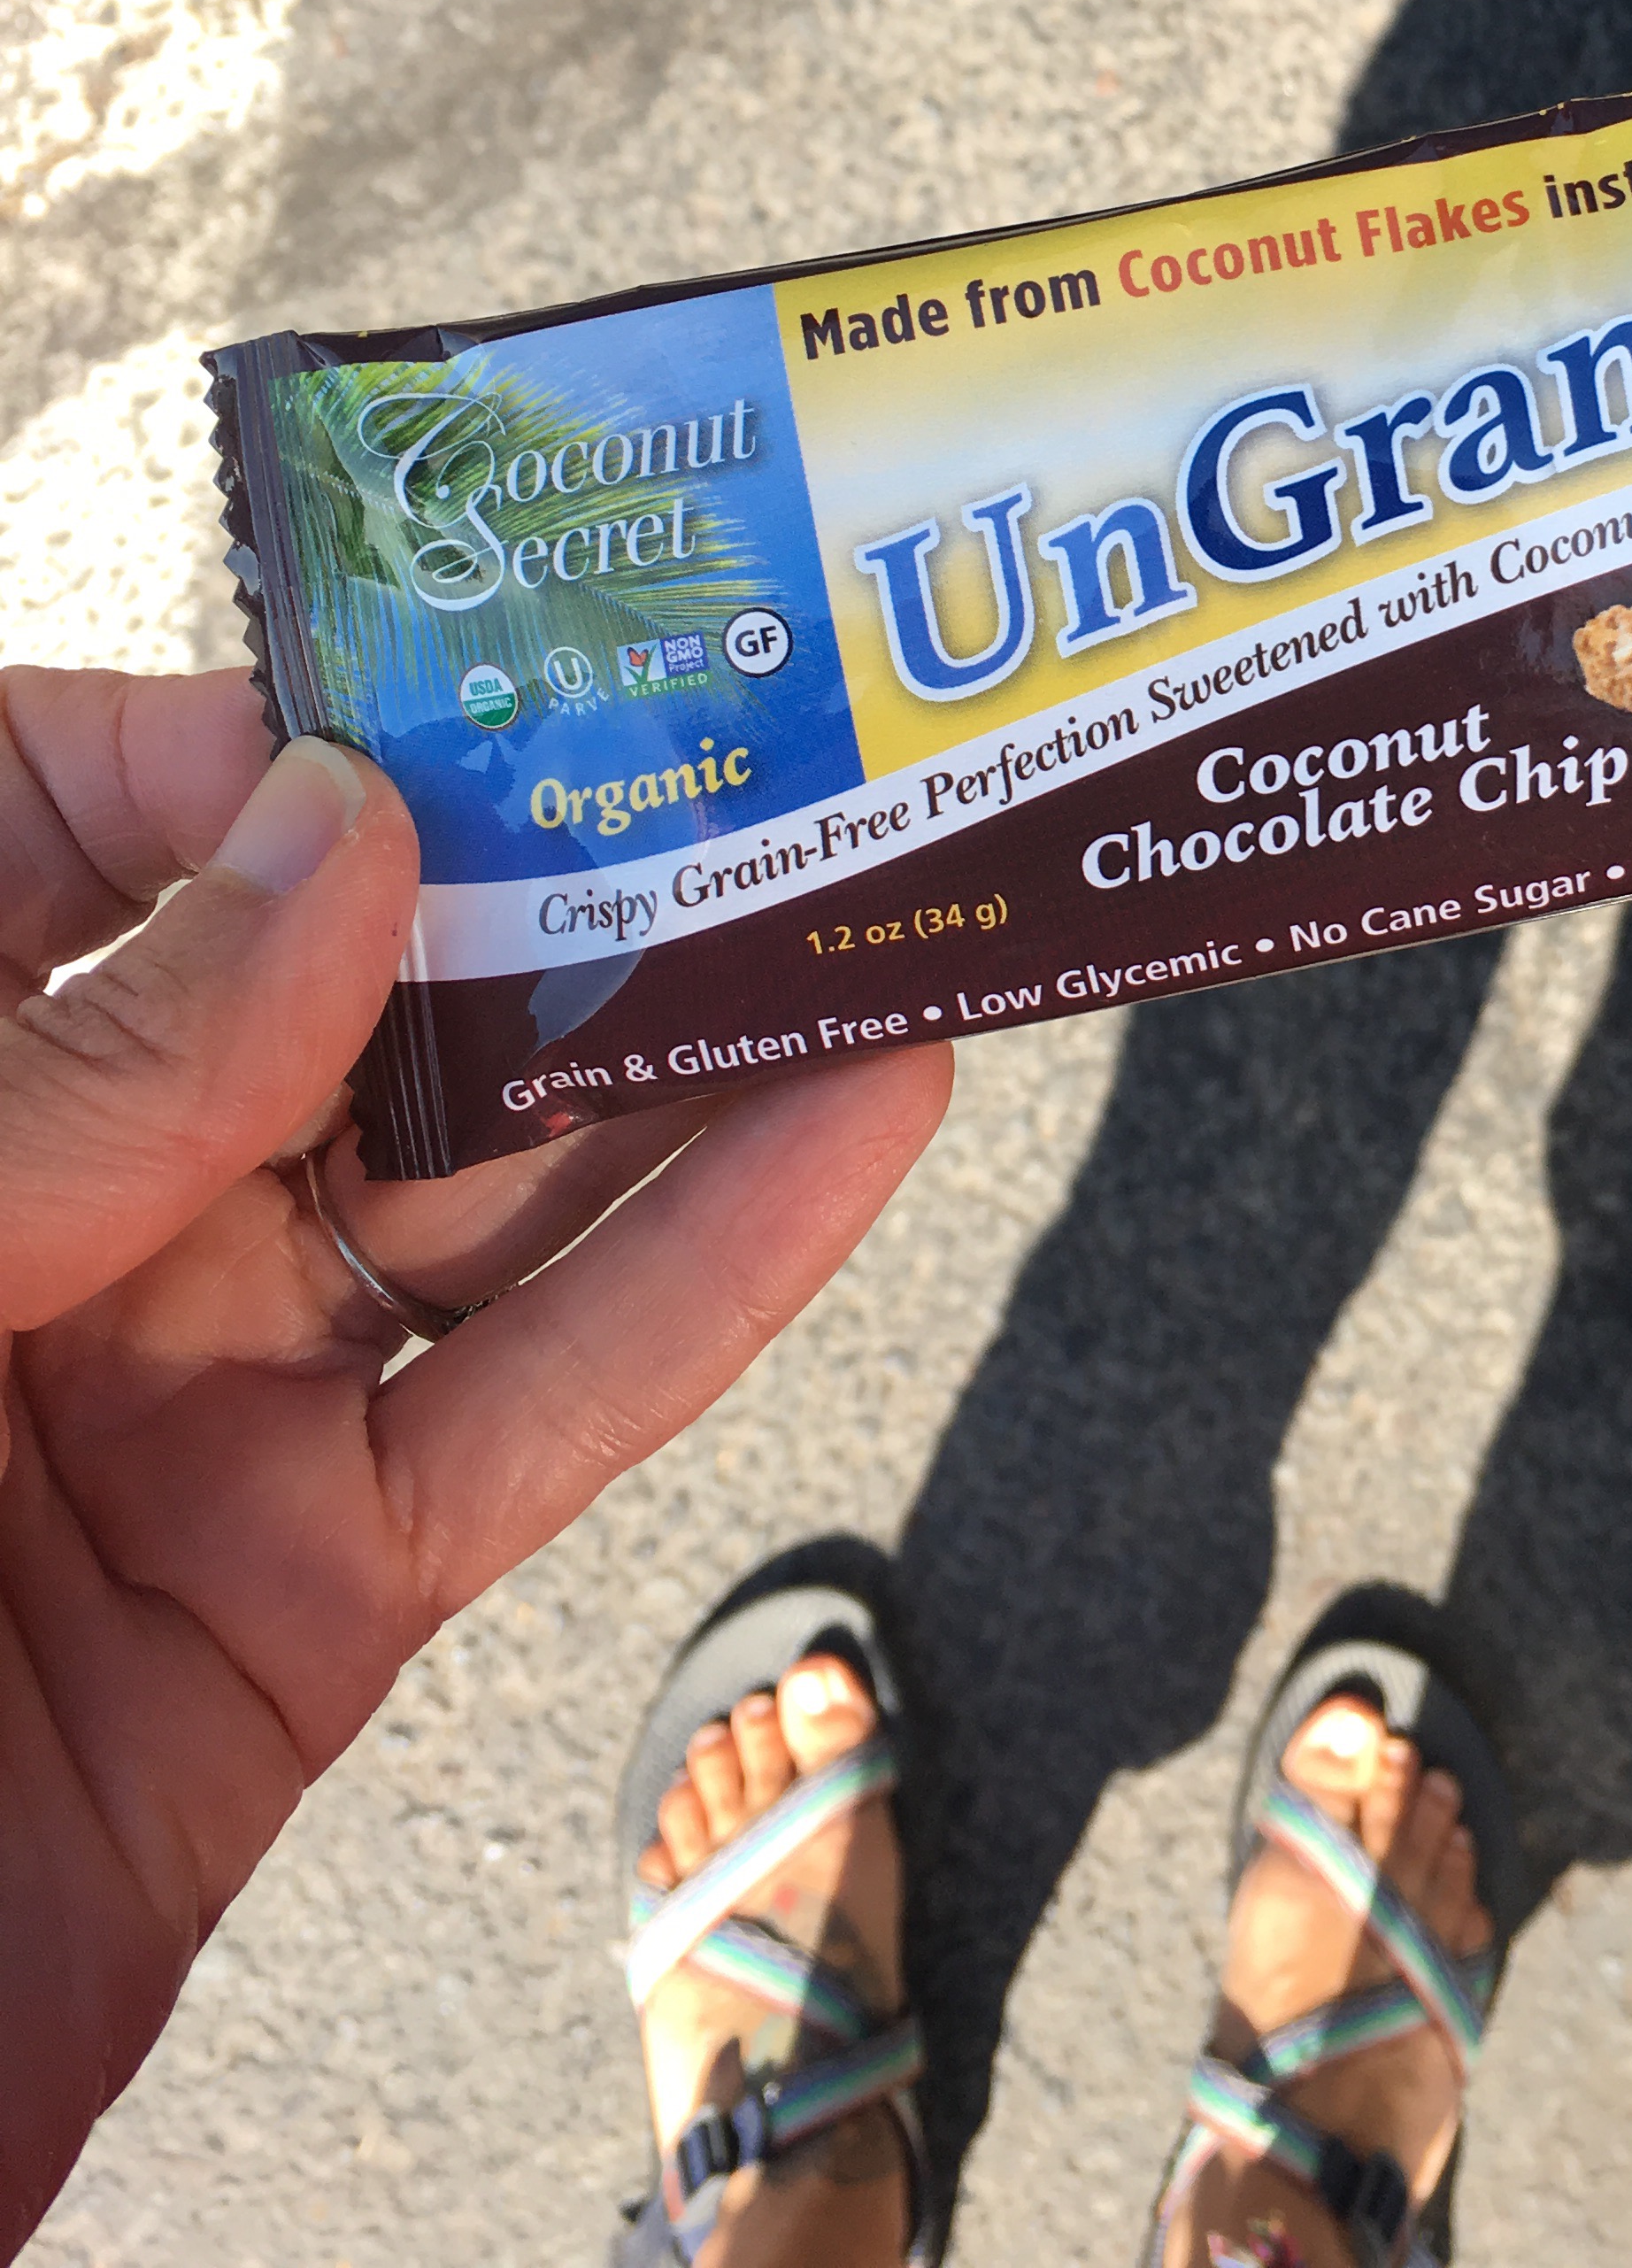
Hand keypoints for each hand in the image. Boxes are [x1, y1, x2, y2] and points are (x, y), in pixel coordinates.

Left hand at [0, 665, 951, 2252]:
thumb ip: (66, 1076)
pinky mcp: (300, 1599)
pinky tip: (856, 1125)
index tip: (427, 722)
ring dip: (671, 1052)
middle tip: (737, 761)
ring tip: (861, 896)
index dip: (234, 752)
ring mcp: (170, 1412)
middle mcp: (33, 1229)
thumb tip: (334, 837)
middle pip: (313, 996)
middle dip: (521, 877)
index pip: (49, 821)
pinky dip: (709, 1278)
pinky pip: (531, 1416)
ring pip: (465, 1192)